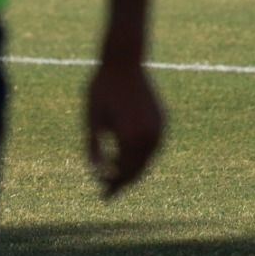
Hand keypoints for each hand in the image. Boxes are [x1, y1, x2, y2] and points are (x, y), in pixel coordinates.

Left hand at [85, 56, 163, 197]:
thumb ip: (94, 147)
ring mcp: (159, 129)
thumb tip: (96, 170)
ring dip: (134, 170)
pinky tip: (129, 158)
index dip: (112, 185)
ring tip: (118, 176)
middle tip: (108, 190)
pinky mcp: (162, 121)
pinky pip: (153, 147)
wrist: (124, 61)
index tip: (103, 194)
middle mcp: (149, 136)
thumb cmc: (102, 88)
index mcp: (130, 136)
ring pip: (147, 160)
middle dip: (123, 182)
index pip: (123, 172)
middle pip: (137, 170)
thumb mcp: (92, 118)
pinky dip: (142, 156)